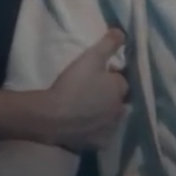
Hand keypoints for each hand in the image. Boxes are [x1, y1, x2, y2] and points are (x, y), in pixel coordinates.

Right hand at [44, 28, 128, 151]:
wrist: (52, 116)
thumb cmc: (73, 84)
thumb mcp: (91, 57)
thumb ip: (108, 43)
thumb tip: (122, 32)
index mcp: (120, 89)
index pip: (121, 80)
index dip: (111, 76)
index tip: (98, 75)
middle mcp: (120, 110)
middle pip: (119, 100)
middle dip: (110, 96)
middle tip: (92, 92)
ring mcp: (109, 128)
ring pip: (111, 118)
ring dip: (104, 113)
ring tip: (87, 109)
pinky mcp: (98, 143)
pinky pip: (101, 135)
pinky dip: (96, 131)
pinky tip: (85, 126)